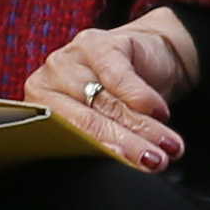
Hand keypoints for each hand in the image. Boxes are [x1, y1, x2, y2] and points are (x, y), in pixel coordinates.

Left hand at [28, 7, 200, 169]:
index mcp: (40, 108)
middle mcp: (47, 80)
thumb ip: (103, 142)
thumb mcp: (109, 123)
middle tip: (154, 161)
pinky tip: (161, 112)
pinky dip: (144, 98)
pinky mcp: (96, 42)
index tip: (123, 168)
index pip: (68, 138)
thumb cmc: (121, 97)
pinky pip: (120, 77)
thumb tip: (120, 168)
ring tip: (168, 146)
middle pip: (89, 122)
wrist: (150, 54)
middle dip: (128, 145)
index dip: (98, 155)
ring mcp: (69, 58)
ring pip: (109, 103)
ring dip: (144, 127)